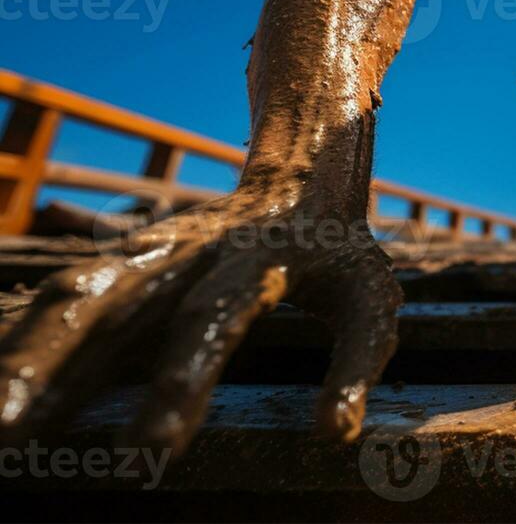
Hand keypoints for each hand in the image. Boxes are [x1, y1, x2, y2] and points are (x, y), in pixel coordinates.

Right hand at [0, 185, 401, 453]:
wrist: (306, 173)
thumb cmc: (341, 257)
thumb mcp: (369, 300)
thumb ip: (356, 365)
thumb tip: (333, 436)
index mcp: (256, 258)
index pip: (212, 319)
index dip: (181, 381)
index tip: (150, 453)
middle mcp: (188, 253)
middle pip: (110, 301)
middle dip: (52, 366)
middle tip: (7, 437)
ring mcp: (147, 256)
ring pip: (72, 296)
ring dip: (19, 352)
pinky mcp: (125, 266)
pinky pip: (61, 298)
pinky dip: (16, 332)